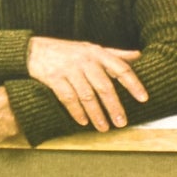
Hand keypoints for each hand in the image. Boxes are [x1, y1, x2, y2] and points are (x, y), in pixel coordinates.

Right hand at [26, 35, 147, 131]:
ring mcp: (69, 69)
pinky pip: (68, 98)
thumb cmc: (68, 51)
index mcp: (97, 52)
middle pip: (104, 86)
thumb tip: (139, 56)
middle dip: (114, 106)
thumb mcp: (91, 48)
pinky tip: (83, 122)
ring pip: (87, 96)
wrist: (33, 50)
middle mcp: (85, 60)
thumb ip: (115, 53)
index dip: (133, 83)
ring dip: (96, 114)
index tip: (143, 98)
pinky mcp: (54, 78)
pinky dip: (76, 112)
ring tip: (104, 128)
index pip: (120, 68)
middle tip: (122, 123)